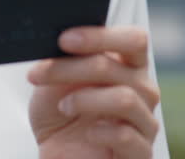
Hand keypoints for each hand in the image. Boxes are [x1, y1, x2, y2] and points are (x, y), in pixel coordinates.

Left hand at [27, 27, 160, 158]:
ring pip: (125, 99)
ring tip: (63, 107)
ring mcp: (144, 122)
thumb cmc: (61, 118)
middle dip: (73, 67)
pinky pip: (126, 136)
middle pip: (117, 67)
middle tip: (40, 73)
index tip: (64, 39)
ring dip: (83, 100)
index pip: (133, 40)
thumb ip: (67, 58)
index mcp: (128, 67)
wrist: (59, 157)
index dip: (99, 36)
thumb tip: (62, 37)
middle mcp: (143, 91)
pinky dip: (101, 132)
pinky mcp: (140, 153)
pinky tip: (88, 133)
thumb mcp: (56, 82)